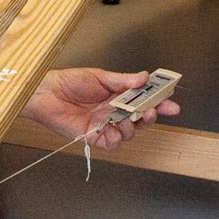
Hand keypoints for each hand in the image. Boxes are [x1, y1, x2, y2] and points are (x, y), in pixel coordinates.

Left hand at [24, 67, 179, 149]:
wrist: (46, 92)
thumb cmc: (69, 82)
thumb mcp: (100, 76)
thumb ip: (123, 80)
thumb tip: (144, 77)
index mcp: (118, 95)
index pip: (144, 100)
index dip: (159, 103)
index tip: (172, 104)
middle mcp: (113, 111)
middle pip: (140, 119)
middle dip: (149, 116)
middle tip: (151, 111)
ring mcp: (105, 124)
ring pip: (129, 133)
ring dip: (131, 127)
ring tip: (126, 118)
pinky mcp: (94, 136)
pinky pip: (112, 143)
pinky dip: (116, 138)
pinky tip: (113, 129)